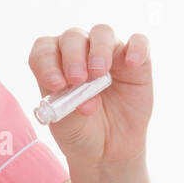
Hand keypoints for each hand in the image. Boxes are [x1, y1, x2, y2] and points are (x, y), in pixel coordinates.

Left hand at [28, 24, 152, 168]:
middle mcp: (79, 52)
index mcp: (54, 65)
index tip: (56, 84)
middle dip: (73, 56)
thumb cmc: (81, 132)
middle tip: (77, 79)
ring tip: (99, 74)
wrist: (109, 149)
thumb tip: (83, 96)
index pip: (44, 50)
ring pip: (102, 32)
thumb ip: (70, 107)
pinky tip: (131, 62)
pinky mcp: (136, 62)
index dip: (47, 63)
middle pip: (72, 37)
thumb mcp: (68, 126)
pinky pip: (139, 42)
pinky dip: (136, 47)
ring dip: (99, 49)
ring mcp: (108, 54)